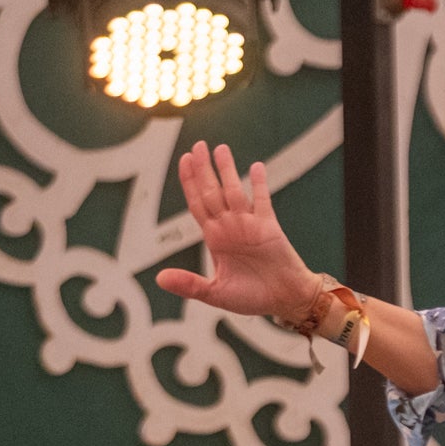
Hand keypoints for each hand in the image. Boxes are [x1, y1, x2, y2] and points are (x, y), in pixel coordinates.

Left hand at [156, 142, 326, 320]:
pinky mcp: (269, 227)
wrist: (285, 300)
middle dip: (203, 169)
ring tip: (220, 149)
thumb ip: (189, 285)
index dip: (189, 182)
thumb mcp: (215, 294)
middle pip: (212, 191)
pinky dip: (258, 184)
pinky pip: (262, 200)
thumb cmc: (252, 297)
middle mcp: (230, 227)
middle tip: (198, 145)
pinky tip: (255, 167)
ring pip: (234, 191)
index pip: (197, 203)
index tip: (184, 161)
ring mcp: (249, 224)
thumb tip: (159, 279)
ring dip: (227, 170)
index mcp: (215, 238)